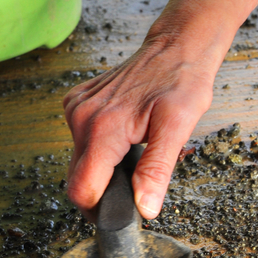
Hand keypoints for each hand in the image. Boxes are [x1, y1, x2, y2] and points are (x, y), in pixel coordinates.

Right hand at [62, 0, 257, 219]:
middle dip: (104, 192)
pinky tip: (125, 136)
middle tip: (137, 183)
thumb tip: (145, 208)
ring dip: (103, 170)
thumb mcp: (177, 130)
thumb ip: (156, 171)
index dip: (102, 209)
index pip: (83, 189)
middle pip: (78, 179)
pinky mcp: (76, 103)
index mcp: (103, 128)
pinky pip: (81, 142)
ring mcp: (76, 109)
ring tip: (135, 153)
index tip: (124, 211)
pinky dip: (100, 150)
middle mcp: (81, 117)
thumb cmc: (181, 83)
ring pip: (79, 162)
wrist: (176, 47)